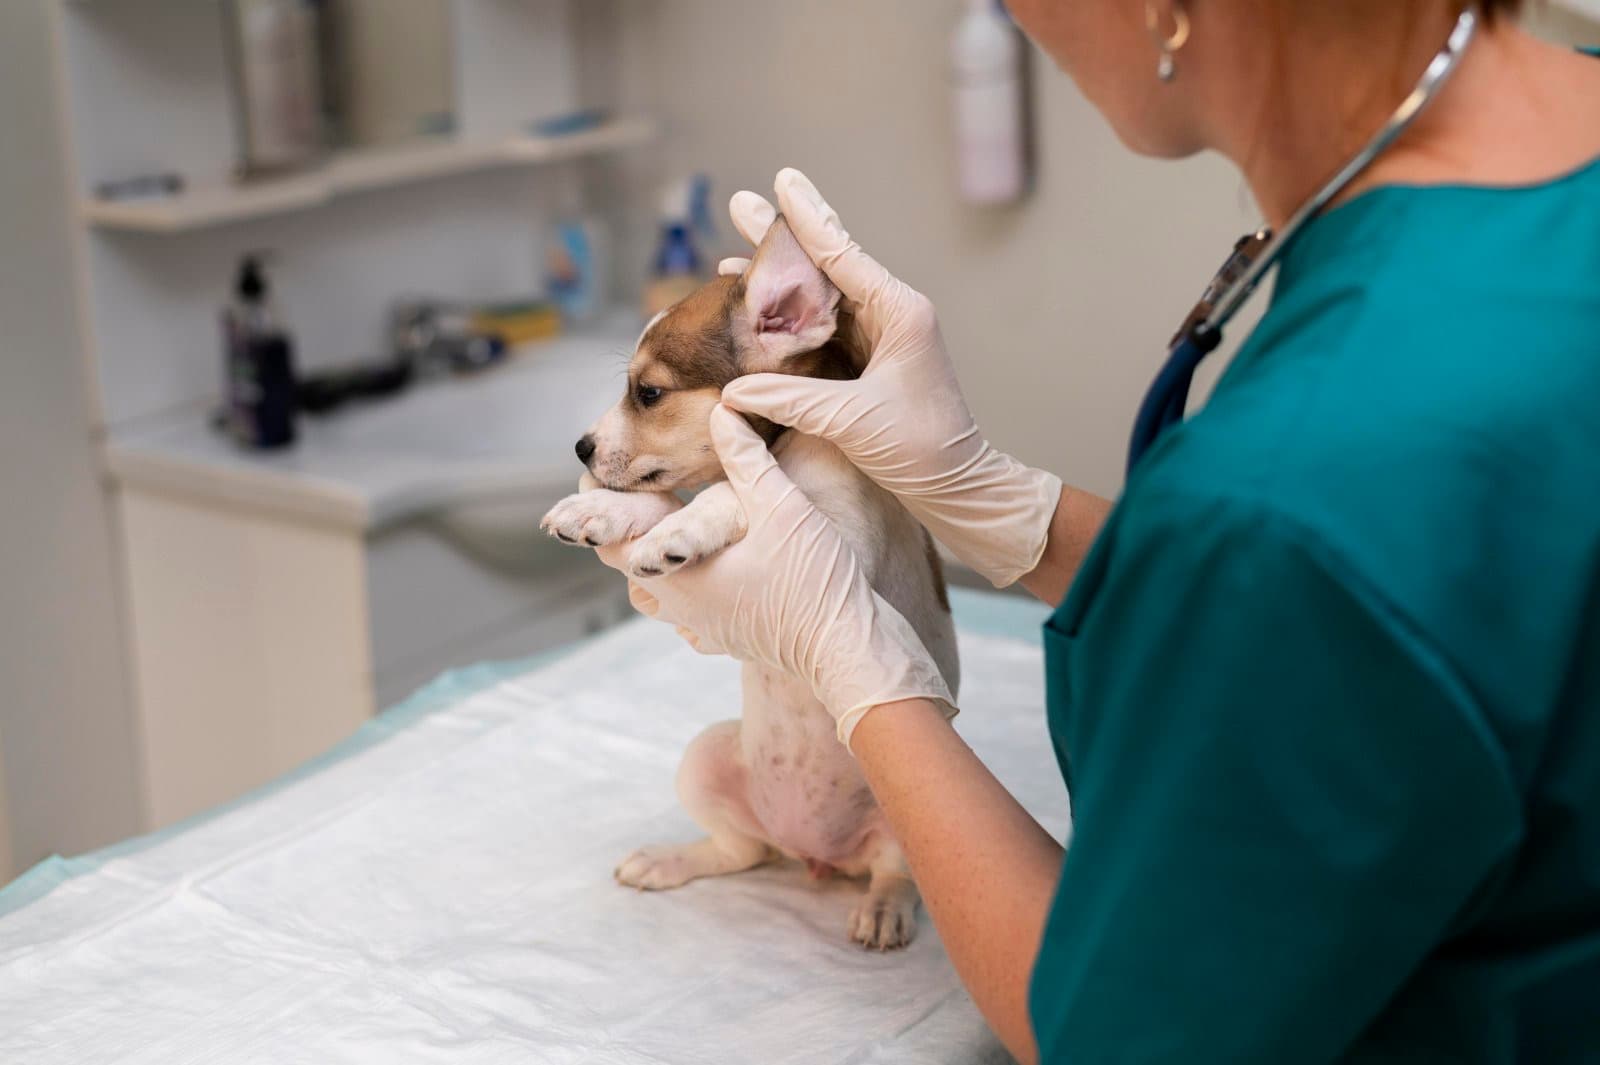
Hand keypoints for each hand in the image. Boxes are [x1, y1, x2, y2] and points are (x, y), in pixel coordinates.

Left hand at [596, 405, 955, 747]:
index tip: (597, 472)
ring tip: (667, 523)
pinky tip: (712, 562)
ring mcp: (706, 629)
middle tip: (632, 488)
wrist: (849, 653)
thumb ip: (746, 457)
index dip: (596, 505)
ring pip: (658, 592)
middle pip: (628, 566)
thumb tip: (722, 411)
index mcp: (678, 576)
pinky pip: (690, 610)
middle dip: (625, 527)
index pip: (610, 540)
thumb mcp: (780, 506)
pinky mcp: (732, 639)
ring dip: (655, 558)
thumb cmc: (814, 582)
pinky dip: (687, 581)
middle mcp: (682, 608)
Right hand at [714, 168, 1062, 588]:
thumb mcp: (852, 420)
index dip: (807, 219)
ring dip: (777, 280)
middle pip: (826, 266)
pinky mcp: (866, 362)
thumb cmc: (922, 449)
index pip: (843, 254)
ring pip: (819, 296)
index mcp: (899, 312)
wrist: (956, 485)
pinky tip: (753, 309)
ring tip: (732, 253)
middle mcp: (890, 314)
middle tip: (741, 204)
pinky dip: (785, 319)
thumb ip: (791, 398)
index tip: (782, 181)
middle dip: (781, 238)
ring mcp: (878, 337)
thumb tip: (733, 389)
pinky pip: (819, 329)